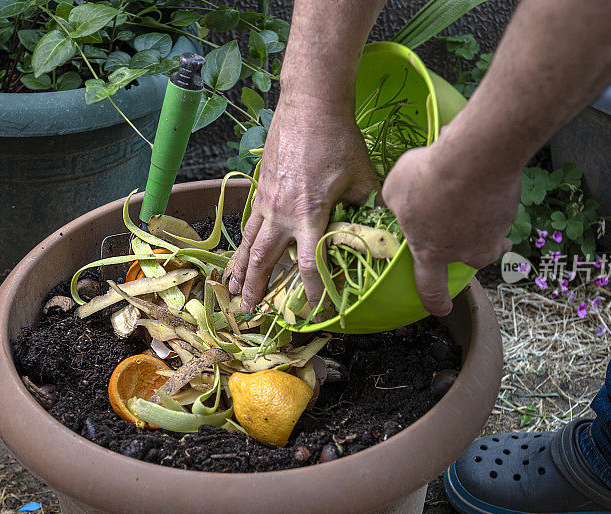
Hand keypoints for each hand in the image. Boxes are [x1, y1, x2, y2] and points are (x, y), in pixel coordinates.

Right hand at [229, 91, 379, 312]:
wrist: (309, 105)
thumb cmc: (338, 139)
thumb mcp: (362, 177)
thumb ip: (368, 208)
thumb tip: (380, 230)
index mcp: (309, 213)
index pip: (307, 264)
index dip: (313, 290)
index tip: (316, 310)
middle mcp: (282, 211)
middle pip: (264, 259)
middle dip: (255, 287)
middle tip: (247, 310)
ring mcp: (267, 199)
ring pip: (249, 241)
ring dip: (239, 268)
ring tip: (230, 289)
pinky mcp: (260, 186)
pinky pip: (249, 222)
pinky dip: (243, 241)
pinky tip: (241, 251)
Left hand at [383, 138, 518, 316]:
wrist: (475, 158)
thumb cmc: (429, 176)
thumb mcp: (395, 188)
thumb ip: (396, 202)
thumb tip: (398, 200)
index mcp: (430, 251)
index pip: (431, 289)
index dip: (436, 302)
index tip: (443, 309)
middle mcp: (465, 251)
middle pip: (472, 260)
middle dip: (471, 250)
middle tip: (465, 232)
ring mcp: (492, 234)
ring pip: (491, 236)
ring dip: (485, 225)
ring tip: (475, 201)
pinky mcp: (509, 212)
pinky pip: (500, 211)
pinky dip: (492, 198)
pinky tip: (482, 178)